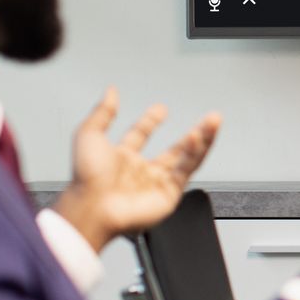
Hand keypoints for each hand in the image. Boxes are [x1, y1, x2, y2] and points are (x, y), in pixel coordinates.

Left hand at [52, 87, 222, 252]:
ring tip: (214, 122)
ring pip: (187, 159)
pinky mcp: (169, 194)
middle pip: (174, 149)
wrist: (93, 207)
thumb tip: (110, 92)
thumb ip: (102, 112)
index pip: (141, 135)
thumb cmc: (86, 179)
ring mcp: (156, 183)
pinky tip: (198, 137)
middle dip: (193, 133)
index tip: (161, 109)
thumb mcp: (89, 135)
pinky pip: (186, 171)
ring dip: (203, 139)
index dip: (151, 120)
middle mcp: (141, 172)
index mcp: (121, 158)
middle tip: (208, 119)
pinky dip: (195, 154)